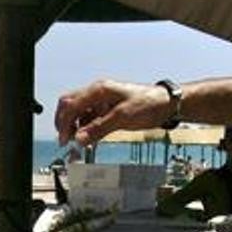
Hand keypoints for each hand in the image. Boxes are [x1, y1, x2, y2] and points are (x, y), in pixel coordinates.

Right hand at [55, 80, 174, 145]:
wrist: (167, 104)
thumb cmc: (149, 104)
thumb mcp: (123, 117)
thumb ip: (98, 128)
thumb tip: (79, 138)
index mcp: (99, 90)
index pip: (70, 104)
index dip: (64, 123)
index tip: (65, 140)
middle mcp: (97, 93)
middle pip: (69, 105)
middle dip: (64, 123)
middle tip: (67, 140)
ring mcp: (101, 101)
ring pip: (78, 112)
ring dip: (75, 126)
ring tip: (79, 141)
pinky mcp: (107, 109)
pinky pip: (89, 118)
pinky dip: (85, 128)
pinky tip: (89, 138)